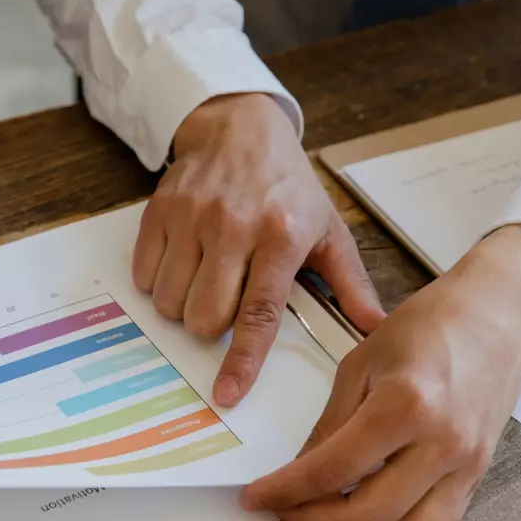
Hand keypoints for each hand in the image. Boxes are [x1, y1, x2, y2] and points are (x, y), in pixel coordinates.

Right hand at [135, 93, 385, 405]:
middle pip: (206, 316)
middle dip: (212, 326)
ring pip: (171, 302)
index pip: (258, 313)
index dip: (242, 360)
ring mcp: (192, 217)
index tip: (228, 393)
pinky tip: (182, 262)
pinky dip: (160, 283)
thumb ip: (349, 284)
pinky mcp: (160, 211)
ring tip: (205, 279)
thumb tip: (375, 329)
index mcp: (280, 236)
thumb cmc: (288, 186)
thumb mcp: (328, 229)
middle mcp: (233, 226)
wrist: (240, 127)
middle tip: (226, 302)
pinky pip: (145, 276)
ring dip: (184, 307)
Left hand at [240, 224, 520, 520]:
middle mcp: (442, 444)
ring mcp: (466, 467)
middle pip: (368, 517)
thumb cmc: (432, 325)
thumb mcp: (361, 362)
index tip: (257, 497)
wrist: (499, 316)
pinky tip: (368, 514)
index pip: (334, 469)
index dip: (286, 491)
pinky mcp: (477, 478)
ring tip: (325, 515)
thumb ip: (330, 423)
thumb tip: (297, 470)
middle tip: (285, 510)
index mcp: (406, 405)